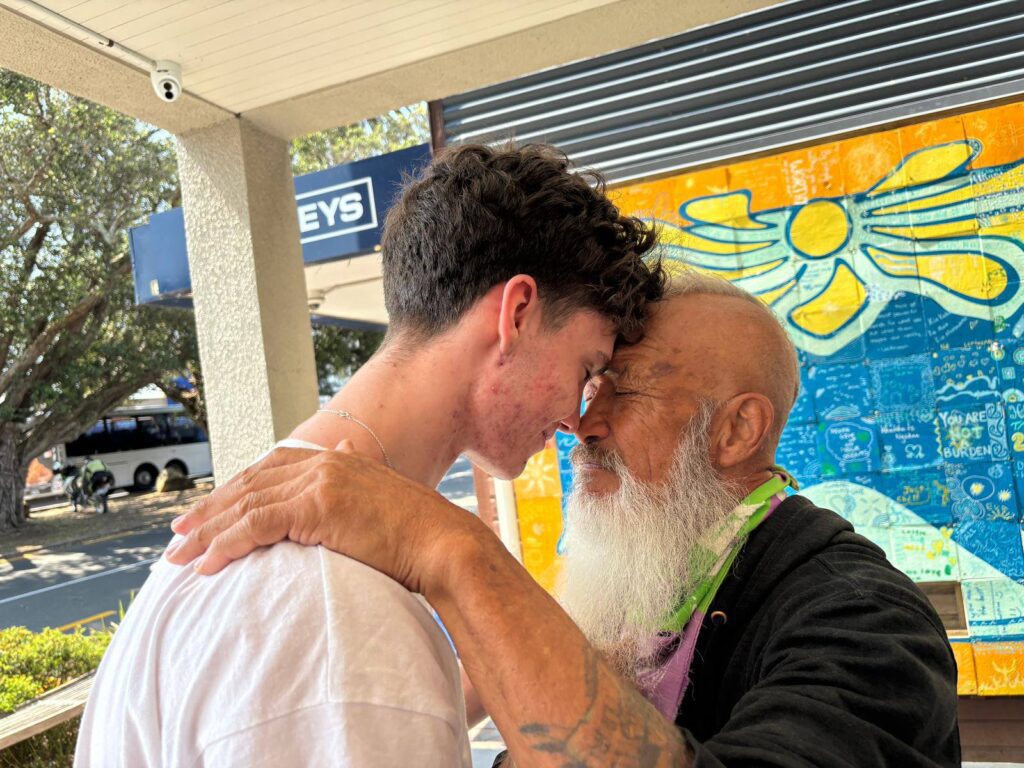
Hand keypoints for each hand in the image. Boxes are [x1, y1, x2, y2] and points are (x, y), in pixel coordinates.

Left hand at [165, 440, 481, 595]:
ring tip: (181, 556)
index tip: (208, 514)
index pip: (270, 470)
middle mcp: (325, 463)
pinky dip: (226, 544)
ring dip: (208, 533)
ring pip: (247, 505)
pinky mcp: (318, 506)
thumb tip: (340, 464)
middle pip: (251, 483)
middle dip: (211, 511)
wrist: (443, 544)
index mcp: (337, 460)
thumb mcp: (379, 501)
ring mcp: (321, 481)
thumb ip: (352, 484)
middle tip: (179, 535)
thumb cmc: (417, 537)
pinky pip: (257, 524)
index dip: (234, 492)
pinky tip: (208, 563)